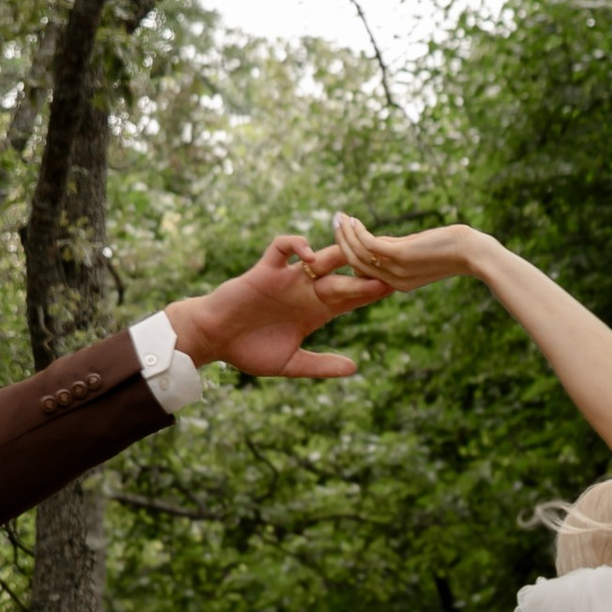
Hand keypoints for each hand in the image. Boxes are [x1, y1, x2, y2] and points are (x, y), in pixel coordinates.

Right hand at [165, 234, 387, 380]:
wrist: (213, 339)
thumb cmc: (248, 352)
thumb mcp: (290, 364)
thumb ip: (320, 365)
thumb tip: (355, 367)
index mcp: (317, 312)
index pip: (353, 297)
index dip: (373, 291)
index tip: (398, 286)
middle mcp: (307, 291)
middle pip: (344, 274)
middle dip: (366, 269)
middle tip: (390, 262)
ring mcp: (288, 278)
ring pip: (320, 257)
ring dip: (340, 251)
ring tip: (360, 250)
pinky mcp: (265, 270)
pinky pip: (283, 247)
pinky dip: (296, 244)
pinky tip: (310, 255)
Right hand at [331, 211, 490, 294]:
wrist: (473, 253)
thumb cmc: (451, 249)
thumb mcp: (419, 251)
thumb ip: (398, 249)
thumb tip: (381, 240)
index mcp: (397, 284)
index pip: (364, 271)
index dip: (349, 251)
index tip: (342, 233)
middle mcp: (394, 281)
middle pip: (356, 263)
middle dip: (342, 241)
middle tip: (336, 222)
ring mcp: (396, 270)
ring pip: (359, 254)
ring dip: (346, 234)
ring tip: (340, 218)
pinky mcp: (400, 256)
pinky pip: (369, 245)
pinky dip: (359, 232)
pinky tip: (355, 221)